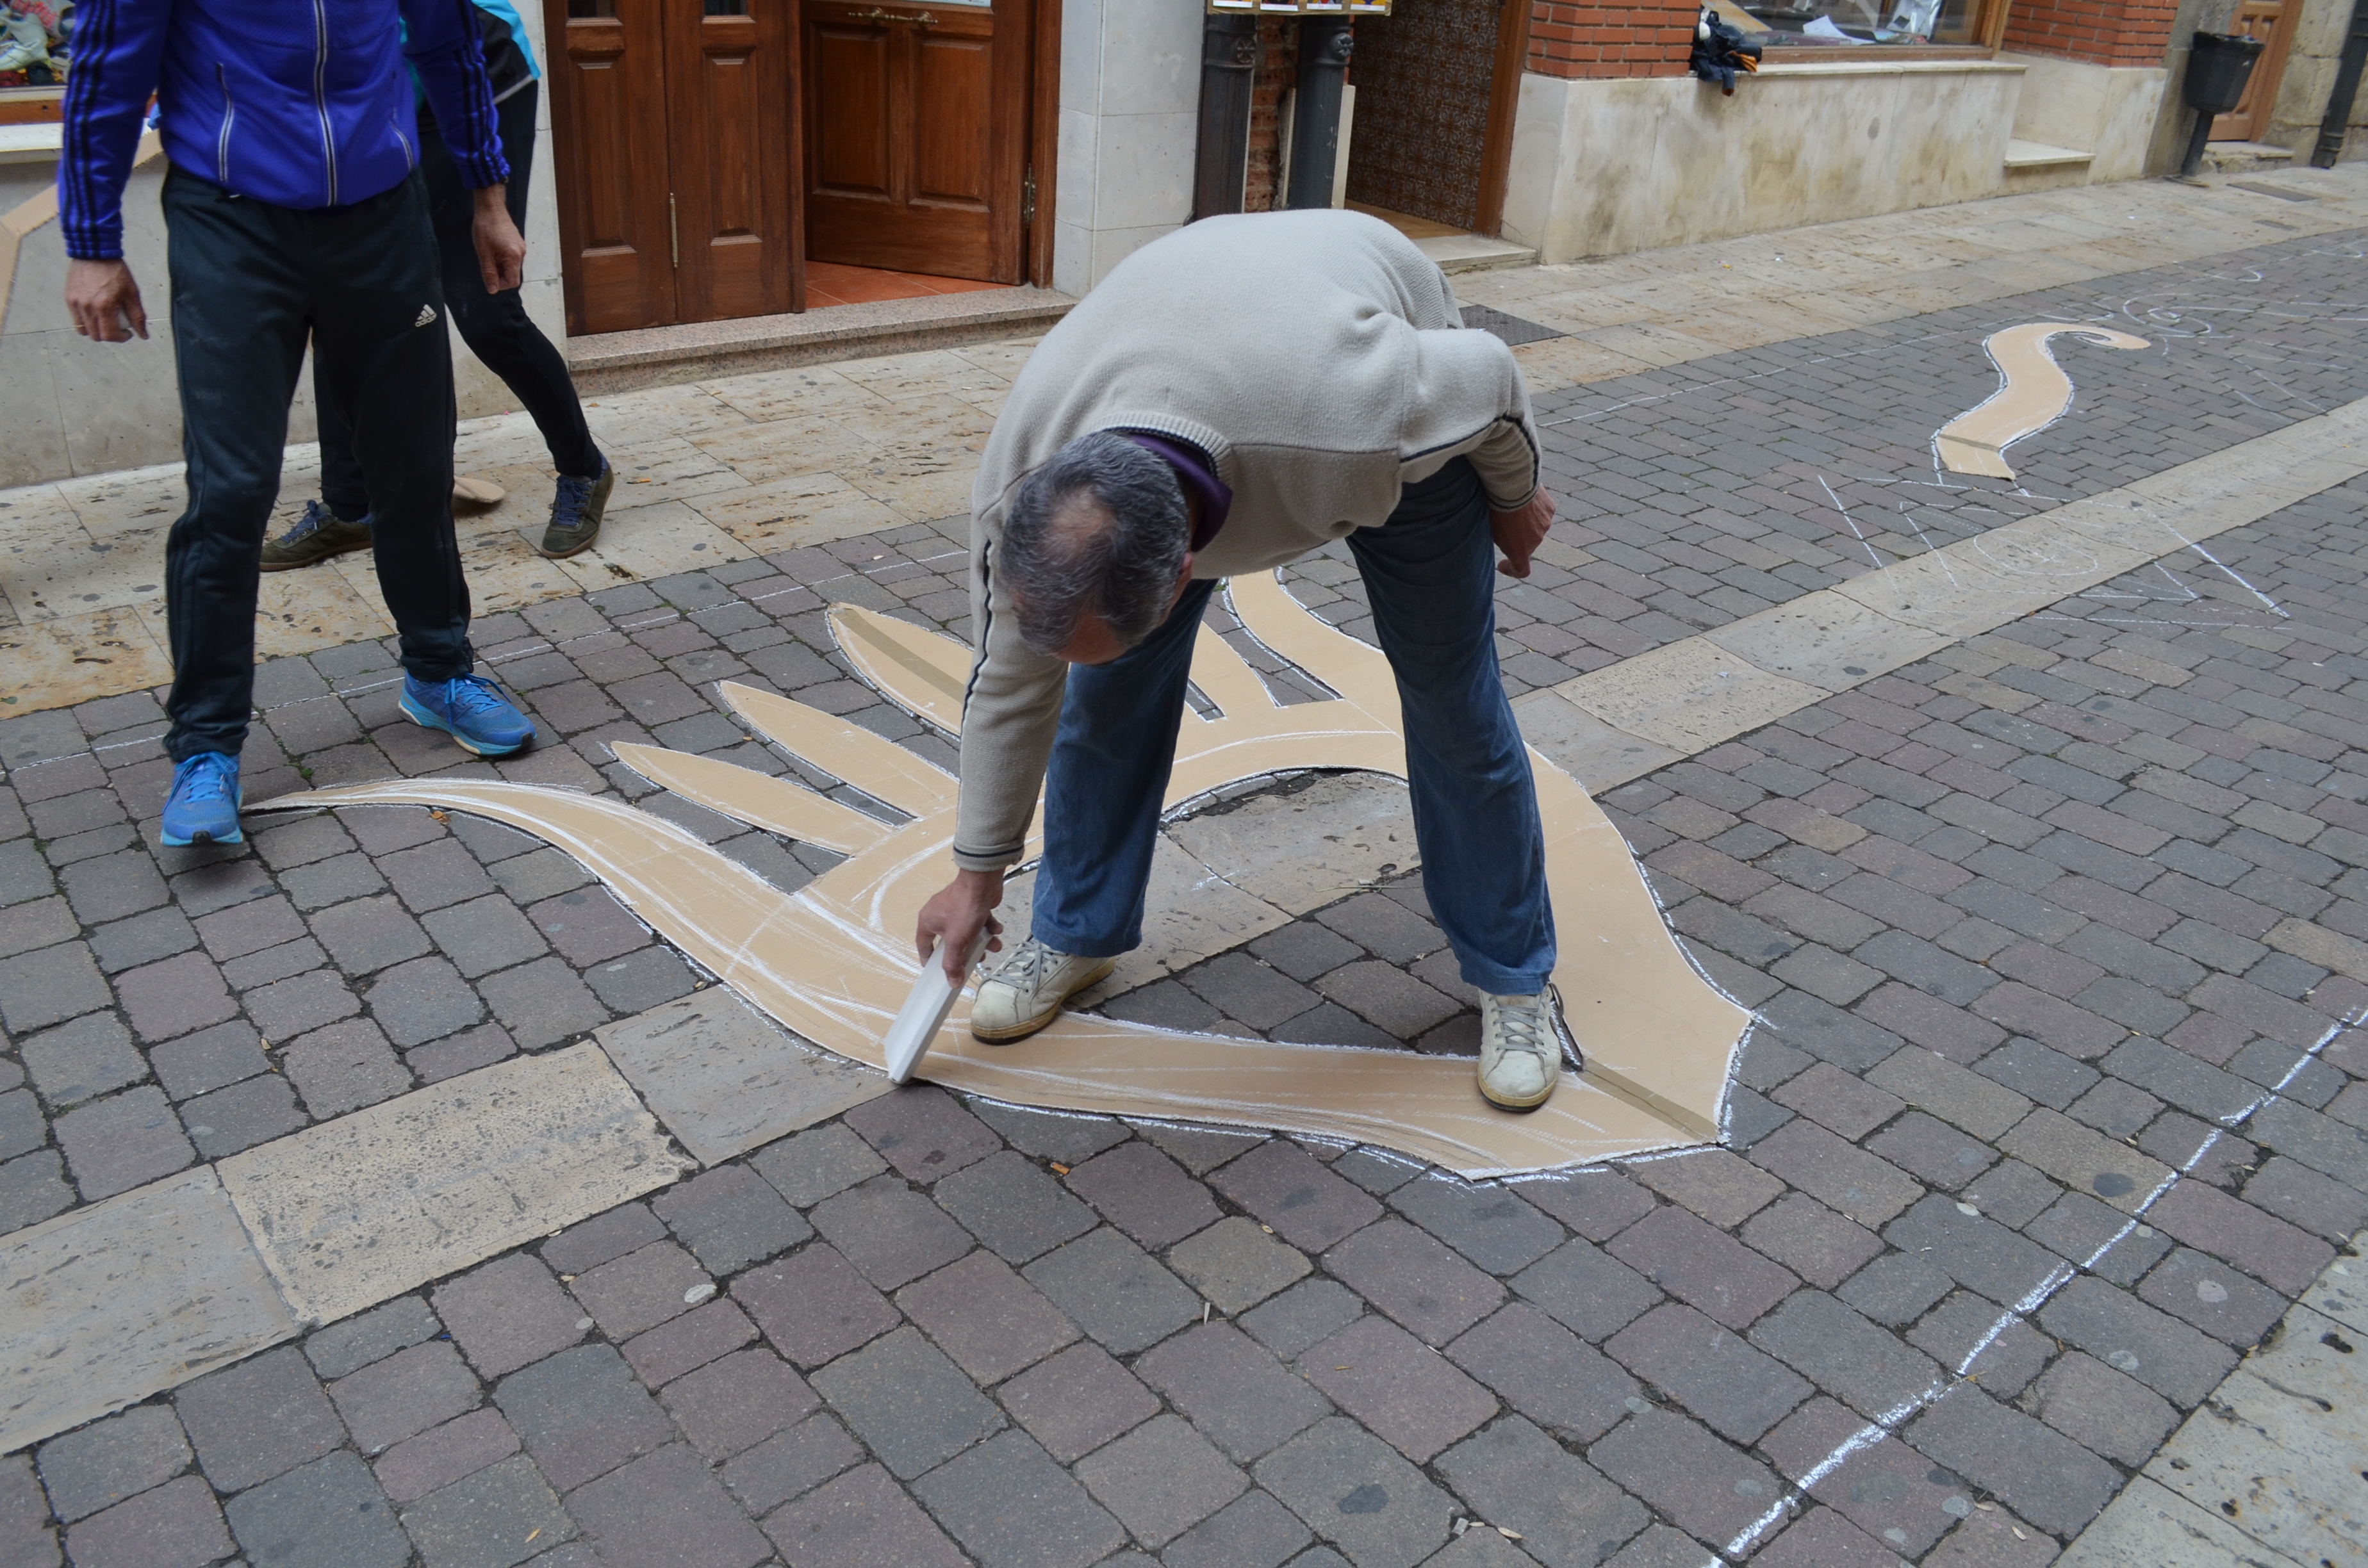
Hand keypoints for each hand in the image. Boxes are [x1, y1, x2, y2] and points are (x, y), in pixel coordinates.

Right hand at [65, 258, 146, 342]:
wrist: (95, 252)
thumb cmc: (116, 272)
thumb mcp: (132, 293)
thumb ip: (138, 316)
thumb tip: (143, 335)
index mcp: (104, 306)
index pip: (109, 335)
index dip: (120, 338)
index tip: (127, 333)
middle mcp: (87, 307)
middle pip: (96, 336)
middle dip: (109, 335)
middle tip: (117, 327)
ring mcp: (75, 303)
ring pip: (83, 330)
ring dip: (95, 330)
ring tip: (105, 320)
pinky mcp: (68, 298)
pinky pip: (75, 318)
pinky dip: (85, 321)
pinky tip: (95, 312)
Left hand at [471, 185, 524, 293]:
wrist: (490, 207)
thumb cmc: (485, 228)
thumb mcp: (483, 253)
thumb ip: (489, 273)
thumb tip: (492, 290)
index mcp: (514, 257)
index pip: (512, 282)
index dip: (500, 284)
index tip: (488, 277)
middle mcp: (521, 254)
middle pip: (512, 274)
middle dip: (499, 274)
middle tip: (485, 262)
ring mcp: (521, 247)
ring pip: (511, 266)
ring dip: (499, 265)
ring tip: (488, 253)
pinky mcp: (518, 242)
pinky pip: (511, 257)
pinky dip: (502, 258)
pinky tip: (493, 248)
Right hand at [916, 867, 1005, 983]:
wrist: (983, 882)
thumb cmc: (964, 910)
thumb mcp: (957, 941)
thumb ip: (953, 963)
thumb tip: (952, 983)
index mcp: (928, 921)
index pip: (924, 945)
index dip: (929, 960)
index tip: (937, 973)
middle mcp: (940, 915)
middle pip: (950, 942)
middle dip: (966, 952)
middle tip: (976, 960)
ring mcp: (957, 909)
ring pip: (968, 932)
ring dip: (982, 941)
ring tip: (993, 946)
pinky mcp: (972, 905)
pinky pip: (978, 921)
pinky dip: (988, 927)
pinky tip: (997, 930)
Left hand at [1490, 490, 1556, 578]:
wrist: (1511, 485)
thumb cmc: (1495, 509)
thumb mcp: (1491, 530)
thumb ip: (1500, 540)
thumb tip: (1503, 539)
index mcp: (1519, 550)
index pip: (1522, 570)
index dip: (1512, 570)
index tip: (1502, 564)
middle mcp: (1536, 540)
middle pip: (1527, 543)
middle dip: (1516, 537)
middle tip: (1503, 522)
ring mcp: (1545, 524)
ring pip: (1535, 527)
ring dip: (1526, 521)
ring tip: (1512, 505)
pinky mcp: (1550, 509)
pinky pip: (1542, 512)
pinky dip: (1534, 508)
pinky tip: (1523, 497)